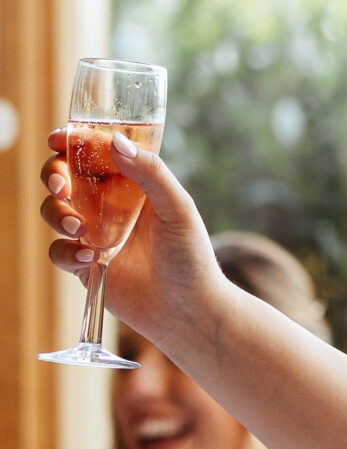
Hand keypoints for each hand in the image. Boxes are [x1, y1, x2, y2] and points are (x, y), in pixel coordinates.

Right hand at [40, 133, 225, 352]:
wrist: (189, 310)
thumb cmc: (191, 256)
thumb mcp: (178, 208)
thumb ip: (150, 173)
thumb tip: (116, 142)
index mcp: (131, 183)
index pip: (95, 153)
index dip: (72, 141)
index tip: (58, 138)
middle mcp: (108, 205)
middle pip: (64, 177)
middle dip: (55, 175)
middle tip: (62, 187)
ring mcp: (94, 234)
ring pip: (54, 211)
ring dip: (56, 213)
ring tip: (78, 229)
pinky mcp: (85, 265)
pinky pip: (58, 251)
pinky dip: (66, 251)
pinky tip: (90, 258)